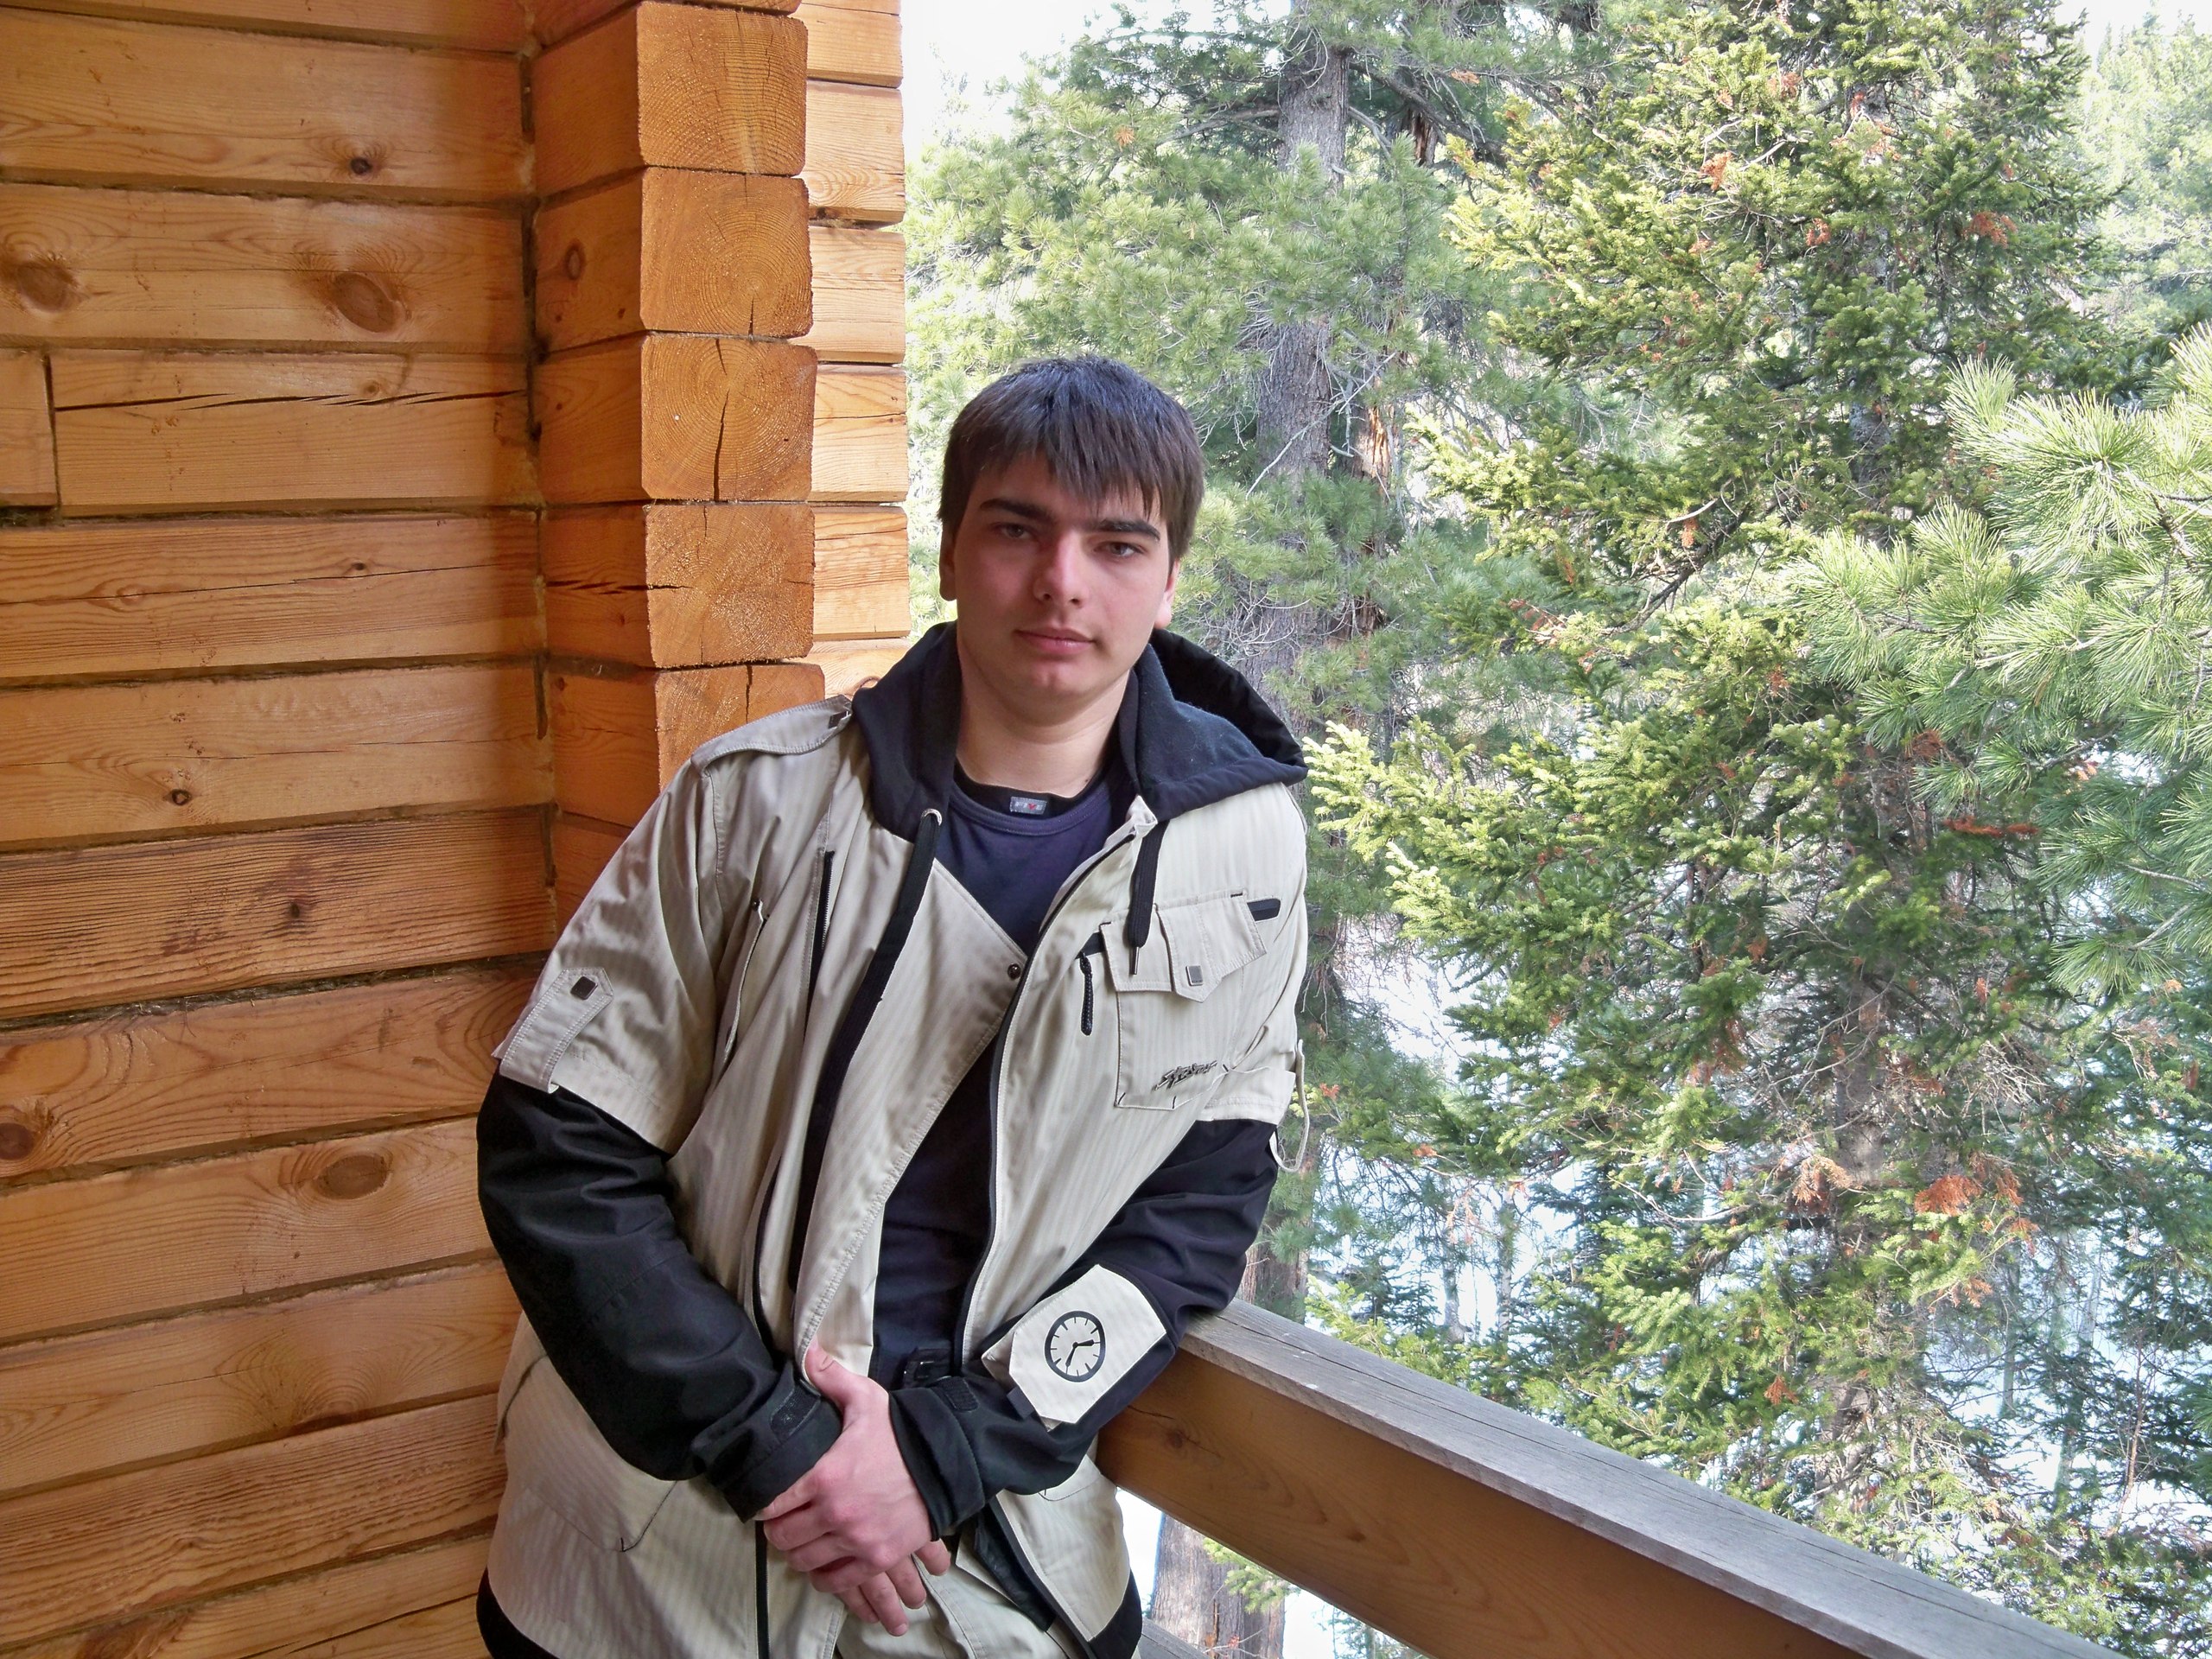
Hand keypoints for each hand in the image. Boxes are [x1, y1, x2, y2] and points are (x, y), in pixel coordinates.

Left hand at [759, 1345, 952, 1634]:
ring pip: (803, 1561)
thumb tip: (806, 1350)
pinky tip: (823, 1562)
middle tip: (783, 1521)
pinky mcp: (876, 1558)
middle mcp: (835, 1513)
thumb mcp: (866, 1400)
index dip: (763, 1503)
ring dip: (798, 1552)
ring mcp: (856, 1540)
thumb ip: (830, 1378)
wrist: (947, 1462)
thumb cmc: (902, 1432)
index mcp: (825, 1476)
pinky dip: (823, 1575)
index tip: (766, 1501)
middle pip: (782, 1537)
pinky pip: (834, 1580)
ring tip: (802, 1540)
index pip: (772, 1503)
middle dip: (778, 1530)